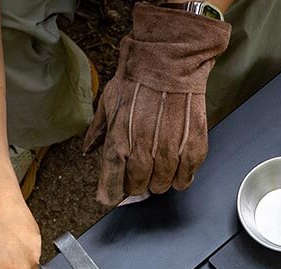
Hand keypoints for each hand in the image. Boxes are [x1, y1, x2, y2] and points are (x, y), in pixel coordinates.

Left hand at [83, 4, 230, 205]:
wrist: (170, 61)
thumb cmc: (138, 78)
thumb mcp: (108, 102)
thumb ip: (98, 132)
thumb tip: (88, 150)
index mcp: (118, 142)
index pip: (110, 185)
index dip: (110, 194)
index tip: (110, 195)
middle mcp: (142, 151)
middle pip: (137, 187)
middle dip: (136, 184)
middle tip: (138, 172)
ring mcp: (169, 152)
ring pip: (161, 185)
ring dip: (158, 181)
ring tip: (158, 167)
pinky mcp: (192, 148)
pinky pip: (185, 177)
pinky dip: (180, 177)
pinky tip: (176, 167)